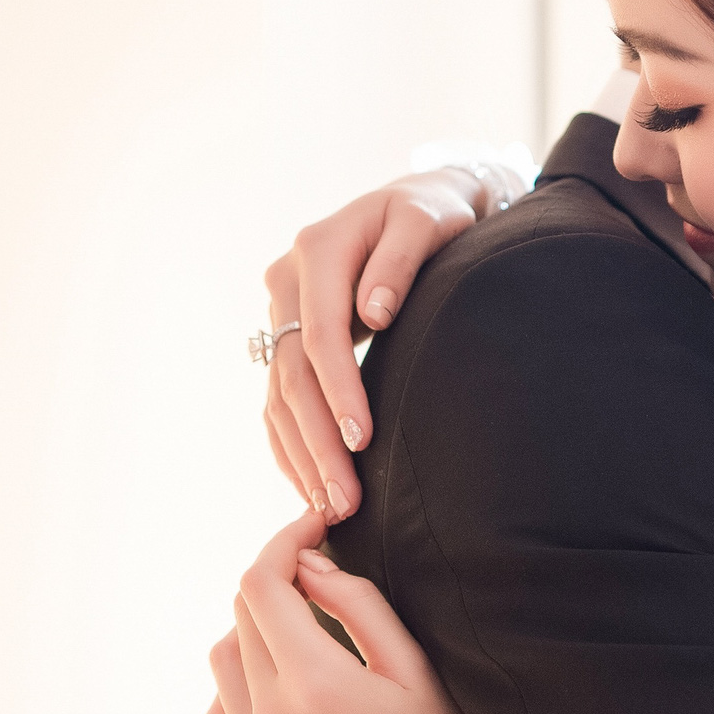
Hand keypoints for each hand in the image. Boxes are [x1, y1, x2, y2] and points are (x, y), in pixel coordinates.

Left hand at [204, 513, 574, 713]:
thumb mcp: (416, 670)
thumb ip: (358, 605)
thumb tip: (308, 567)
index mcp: (315, 686)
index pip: (263, 584)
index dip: (284, 541)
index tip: (314, 529)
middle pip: (241, 616)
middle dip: (277, 582)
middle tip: (321, 576)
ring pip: (222, 661)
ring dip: (255, 631)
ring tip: (307, 634)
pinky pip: (219, 713)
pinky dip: (242, 684)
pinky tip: (288, 688)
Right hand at [260, 169, 486, 520]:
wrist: (419, 203)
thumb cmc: (434, 212)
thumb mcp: (429, 220)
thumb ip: (400, 261)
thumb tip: (371, 313)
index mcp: (317, 249)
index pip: (320, 334)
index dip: (338, 391)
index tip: (362, 440)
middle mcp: (286, 280)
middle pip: (292, 374)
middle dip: (317, 442)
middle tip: (344, 502)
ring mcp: (281, 311)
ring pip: (279, 394)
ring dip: (301, 455)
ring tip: (329, 509)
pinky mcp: (288, 336)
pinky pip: (278, 397)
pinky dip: (291, 443)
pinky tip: (307, 485)